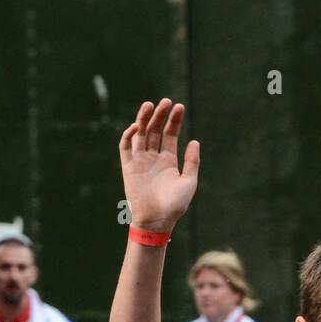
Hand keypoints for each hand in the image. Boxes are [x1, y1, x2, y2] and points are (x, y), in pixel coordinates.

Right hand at [119, 99, 199, 232]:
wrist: (157, 220)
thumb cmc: (175, 205)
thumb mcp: (189, 181)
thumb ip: (192, 162)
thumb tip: (195, 141)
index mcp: (168, 160)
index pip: (169, 134)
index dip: (174, 120)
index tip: (179, 107)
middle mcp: (153, 158)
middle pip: (155, 130)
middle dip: (160, 115)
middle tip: (166, 101)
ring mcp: (140, 161)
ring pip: (141, 134)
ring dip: (144, 119)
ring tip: (150, 105)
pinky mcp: (128, 166)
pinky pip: (126, 147)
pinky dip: (129, 135)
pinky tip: (137, 126)